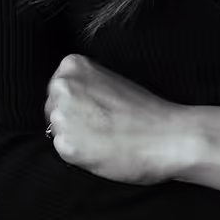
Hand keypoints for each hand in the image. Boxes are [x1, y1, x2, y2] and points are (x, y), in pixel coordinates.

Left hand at [44, 53, 193, 183]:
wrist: (167, 136)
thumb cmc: (146, 109)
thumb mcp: (112, 80)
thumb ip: (85, 84)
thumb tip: (67, 100)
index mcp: (74, 64)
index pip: (57, 85)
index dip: (76, 101)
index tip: (95, 108)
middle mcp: (63, 86)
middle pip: (52, 107)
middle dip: (71, 118)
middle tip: (101, 125)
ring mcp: (62, 115)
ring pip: (56, 130)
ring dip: (74, 136)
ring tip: (104, 137)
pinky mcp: (65, 146)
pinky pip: (64, 151)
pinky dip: (78, 154)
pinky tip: (101, 149)